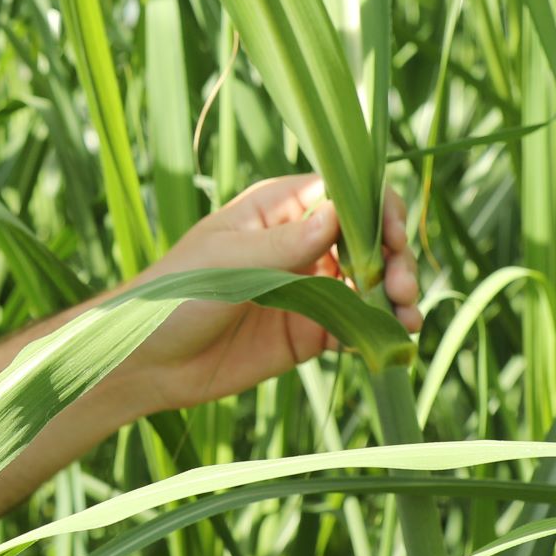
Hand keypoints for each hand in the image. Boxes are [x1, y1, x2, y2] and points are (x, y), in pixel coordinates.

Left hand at [114, 178, 421, 412]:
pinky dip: (379, 330)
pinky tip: (394, 339)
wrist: (147, 363)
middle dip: (394, 257)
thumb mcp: (227, 264)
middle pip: (368, 237)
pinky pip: (355, 326)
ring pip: (369, 282)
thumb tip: (340, 214)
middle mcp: (301, 243)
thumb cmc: (173, 295)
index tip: (391, 237)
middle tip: (401, 286)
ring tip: (408, 317)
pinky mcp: (309, 332)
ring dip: (396, 293)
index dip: (377, 209)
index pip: (343, 192)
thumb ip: (286, 245)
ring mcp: (308, 288)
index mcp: (278, 209)